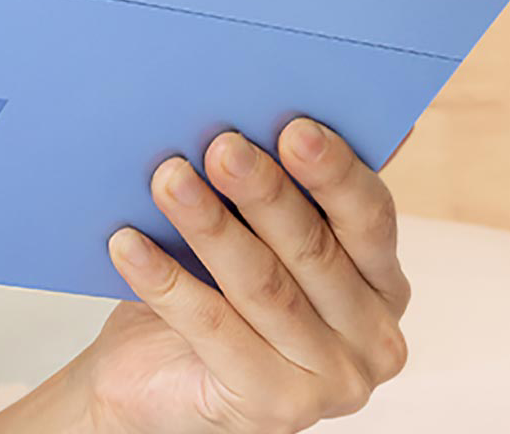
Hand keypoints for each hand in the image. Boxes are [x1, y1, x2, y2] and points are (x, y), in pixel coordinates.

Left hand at [58, 115, 415, 433]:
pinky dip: (167, 282)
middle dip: (265, 193)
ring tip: (166, 179)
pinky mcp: (276, 407)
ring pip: (264, 287)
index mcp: (382, 283)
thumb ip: (275, 189)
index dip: (335, 172)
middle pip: (315, 250)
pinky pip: (214, 329)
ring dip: (210, 228)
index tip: (294, 126)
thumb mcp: (248, 237)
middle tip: (221, 145)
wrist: (152, 381)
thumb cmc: (208, 294)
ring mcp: (331, 379)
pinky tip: (128, 244)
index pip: (371, 219)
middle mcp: (372, 335)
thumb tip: (274, 105)